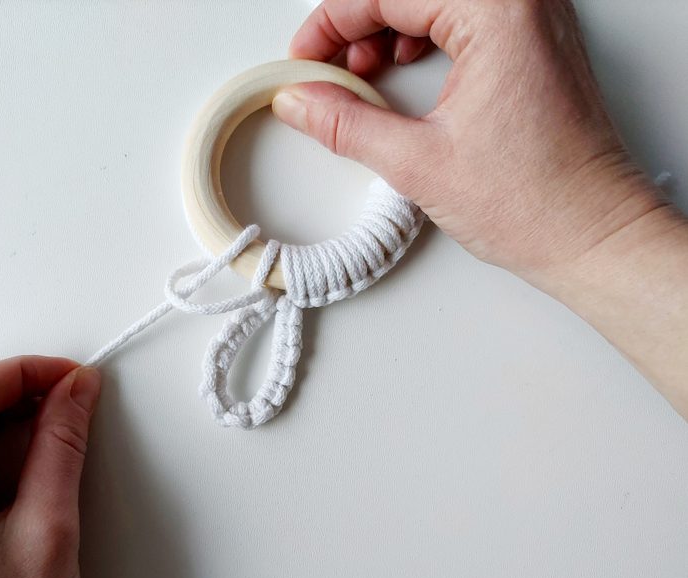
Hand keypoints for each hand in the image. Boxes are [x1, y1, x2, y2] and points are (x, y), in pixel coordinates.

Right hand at [272, 0, 665, 275]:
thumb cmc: (538, 202)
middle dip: (358, 25)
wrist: (593, 236)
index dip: (333, 22)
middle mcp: (523, 4)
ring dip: (388, 30)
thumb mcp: (419, 162)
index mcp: (498, 12)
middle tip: (325, 68)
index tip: (305, 56)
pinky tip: (401, 71)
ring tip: (360, 75)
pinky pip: (465, 21)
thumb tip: (301, 101)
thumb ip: (347, 125)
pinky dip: (423, 38)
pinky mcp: (535, 47)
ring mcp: (534, 23)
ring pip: (437, 3)